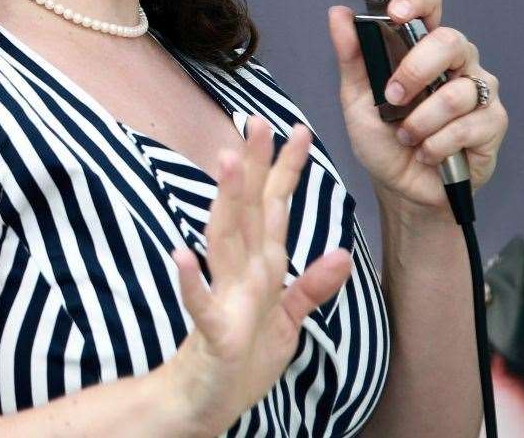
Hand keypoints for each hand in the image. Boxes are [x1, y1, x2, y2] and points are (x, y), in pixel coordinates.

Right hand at [156, 117, 352, 436]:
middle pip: (247, 210)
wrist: (205, 401)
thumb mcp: (288, 321)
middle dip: (252, 166)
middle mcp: (240, 273)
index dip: (286, 170)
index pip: (274, 208)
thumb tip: (341, 253)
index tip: (298, 129)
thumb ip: (311, 286)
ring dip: (224, 202)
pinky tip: (182, 259)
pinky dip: (191, 283)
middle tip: (256, 122)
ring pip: (224, 242)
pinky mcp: (214, 333)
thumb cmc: (243, 357)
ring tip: (225, 163)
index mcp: (261, 266)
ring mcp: (224, 299)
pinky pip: (202, 306)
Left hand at [327, 0, 508, 212]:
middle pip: (451, 41)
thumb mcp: (356, 98)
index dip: (417, 0)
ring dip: (420, 122)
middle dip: (415, 72)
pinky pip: (467, 126)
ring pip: (456, 92)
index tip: (395, 14)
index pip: (431, 3)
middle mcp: (456, 61)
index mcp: (421, 46)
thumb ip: (351, 56)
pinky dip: (436, 144)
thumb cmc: (382, 139)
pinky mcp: (493, 121)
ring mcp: (479, 90)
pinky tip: (427, 153)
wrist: (401, 186)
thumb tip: (338, 14)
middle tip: (392, 99)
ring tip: (407, 137)